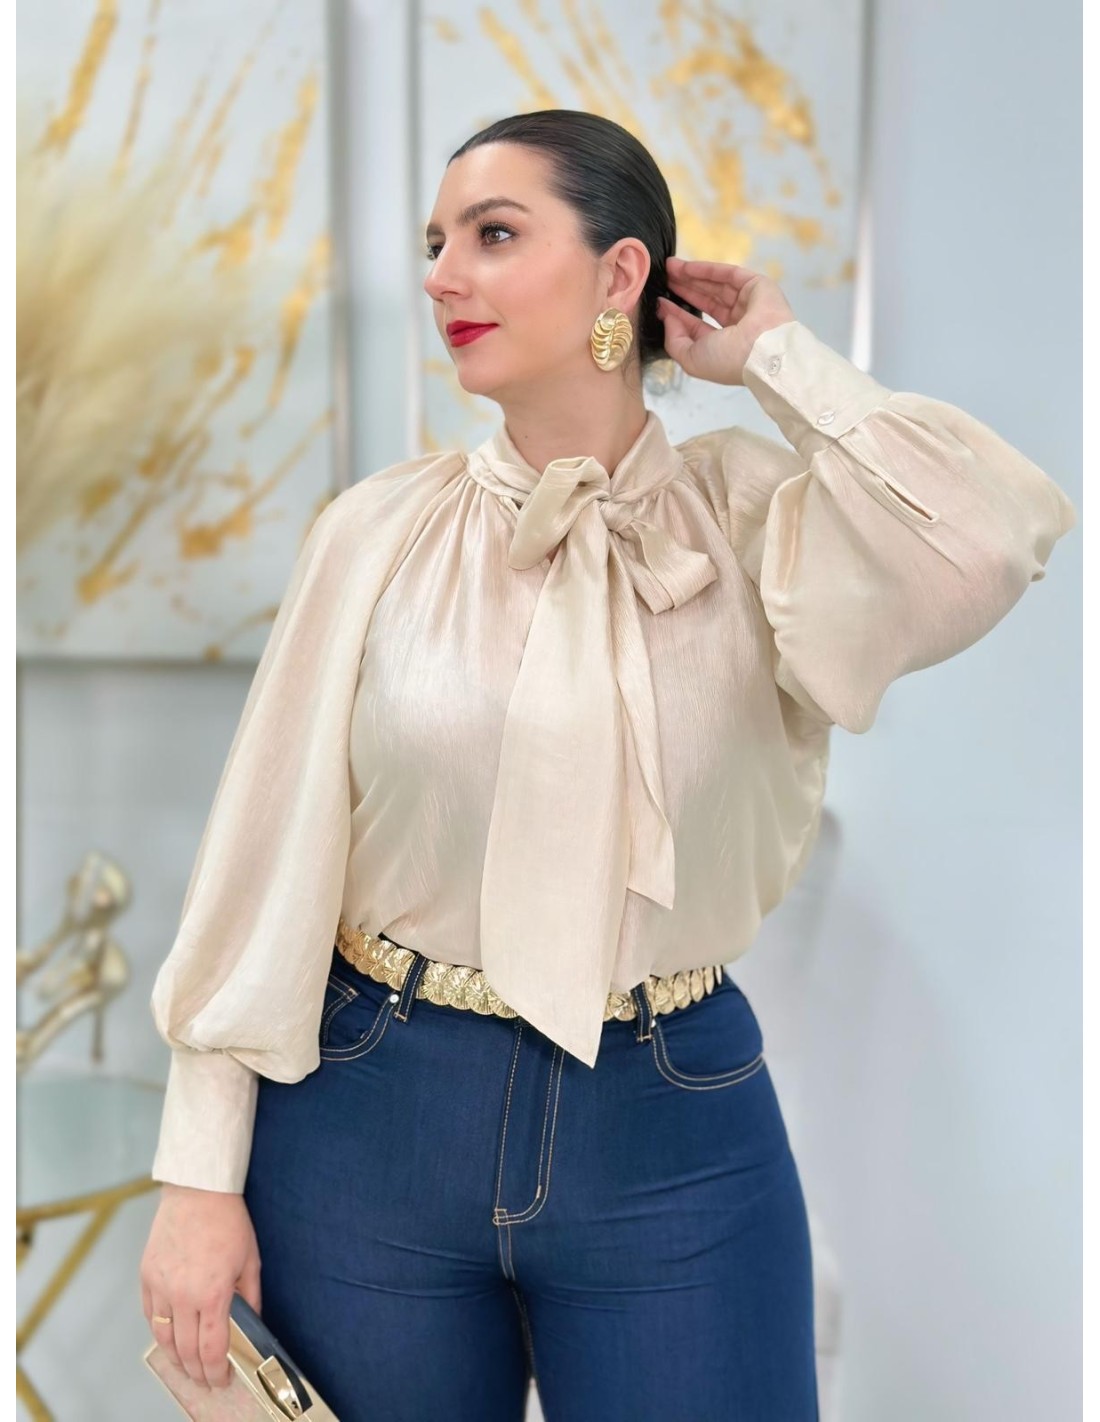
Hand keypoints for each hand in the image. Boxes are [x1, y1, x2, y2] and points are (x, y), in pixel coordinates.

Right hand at [140, 1184, 262, 1389]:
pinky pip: (150, 1314)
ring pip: (162, 1337)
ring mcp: (160, 1286)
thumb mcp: (250, 1260)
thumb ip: (250, 1297)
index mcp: (212, 1294)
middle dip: (196, 1372)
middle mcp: (182, 1296)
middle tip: (205, 1380)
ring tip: (186, 1366)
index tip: (221, 1379)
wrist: (197, 1190)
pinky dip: (159, 1330)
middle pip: (185, 1351)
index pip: (211, 1349)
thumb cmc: (227, 1221)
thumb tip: (251, 1323)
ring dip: (175, 1357)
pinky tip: (170, 1335)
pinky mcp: (146, 1276)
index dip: (216, 1371)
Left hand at [657, 256, 796, 385]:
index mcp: (724, 346)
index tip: (661, 303)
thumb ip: (674, 340)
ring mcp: (747, 303)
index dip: (678, 314)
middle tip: (663, 279)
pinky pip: (725, 274)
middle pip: (705, 301)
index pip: (697, 326)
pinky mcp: (755, 285)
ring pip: (714, 285)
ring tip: (669, 267)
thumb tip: (668, 317)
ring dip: (691, 276)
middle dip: (684, 289)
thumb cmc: (727, 360)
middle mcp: (737, 324)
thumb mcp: (690, 358)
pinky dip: (704, 269)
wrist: (760, 350)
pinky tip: (684, 267)